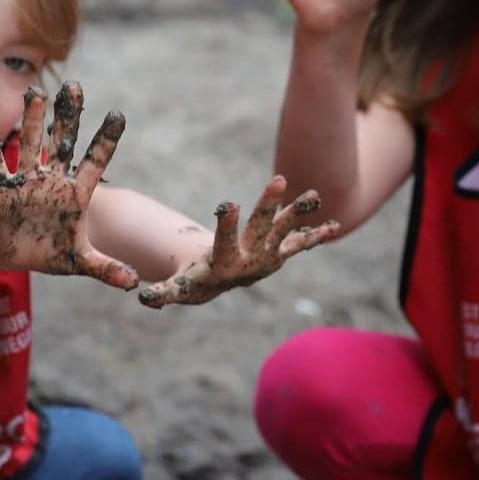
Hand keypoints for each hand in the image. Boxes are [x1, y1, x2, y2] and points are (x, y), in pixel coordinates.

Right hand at [0, 82, 139, 289]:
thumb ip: (106, 269)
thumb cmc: (51, 253)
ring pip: (31, 145)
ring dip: (33, 121)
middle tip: (74, 86)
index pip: (95, 162)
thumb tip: (133, 284)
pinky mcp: (3, 189)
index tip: (119, 115)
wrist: (15, 254)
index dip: (106, 141)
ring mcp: (28, 181)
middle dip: (68, 116)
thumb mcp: (80, 262)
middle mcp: (53, 180)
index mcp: (77, 194)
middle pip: (63, 143)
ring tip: (36, 92)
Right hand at [138, 175, 339, 307]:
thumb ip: (166, 293)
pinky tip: (335, 226)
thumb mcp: (180, 285)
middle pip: (260, 228)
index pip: (224, 240)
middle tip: (278, 180)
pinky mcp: (280, 253)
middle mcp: (251, 258)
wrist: (222, 286)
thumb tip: (143, 299)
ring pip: (285, 231)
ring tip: (314, 196)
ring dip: (299, 214)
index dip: (226, 223)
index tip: (227, 203)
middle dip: (269, 206)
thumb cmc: (196, 279)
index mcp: (224, 262)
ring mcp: (269, 255)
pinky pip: (300, 244)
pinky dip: (316, 236)